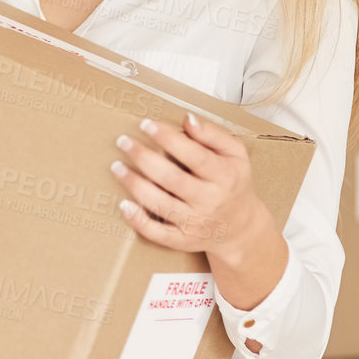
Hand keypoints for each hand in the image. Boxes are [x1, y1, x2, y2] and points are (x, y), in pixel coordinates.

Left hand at [112, 112, 288, 343]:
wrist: (241, 228)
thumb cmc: (233, 182)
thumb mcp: (235, 154)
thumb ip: (213, 134)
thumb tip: (188, 119)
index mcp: (224, 176)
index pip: (195, 156)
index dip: (168, 139)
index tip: (146, 124)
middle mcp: (210, 201)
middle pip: (172, 179)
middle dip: (144, 158)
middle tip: (123, 141)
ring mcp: (195, 223)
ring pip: (160, 204)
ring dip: (134, 185)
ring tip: (116, 166)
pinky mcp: (183, 240)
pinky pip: (157, 234)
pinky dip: (138, 221)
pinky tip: (123, 204)